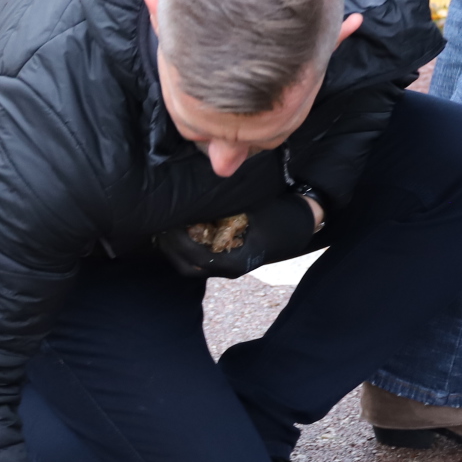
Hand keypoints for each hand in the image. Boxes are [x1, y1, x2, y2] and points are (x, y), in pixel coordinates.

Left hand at [154, 194, 323, 279]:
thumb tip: (195, 192)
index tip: (168, 221)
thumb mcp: (253, 204)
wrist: (301, 223)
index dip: (178, 241)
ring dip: (176, 248)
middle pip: (187, 267)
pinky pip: (199, 258)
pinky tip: (181, 226)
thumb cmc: (279, 212)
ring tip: (166, 224)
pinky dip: (186, 246)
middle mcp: (230, 269)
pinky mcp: (228, 259)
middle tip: (160, 223)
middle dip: (170, 247)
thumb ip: (225, 203)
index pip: (196, 258)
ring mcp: (228, 266)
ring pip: (191, 266)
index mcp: (235, 262)